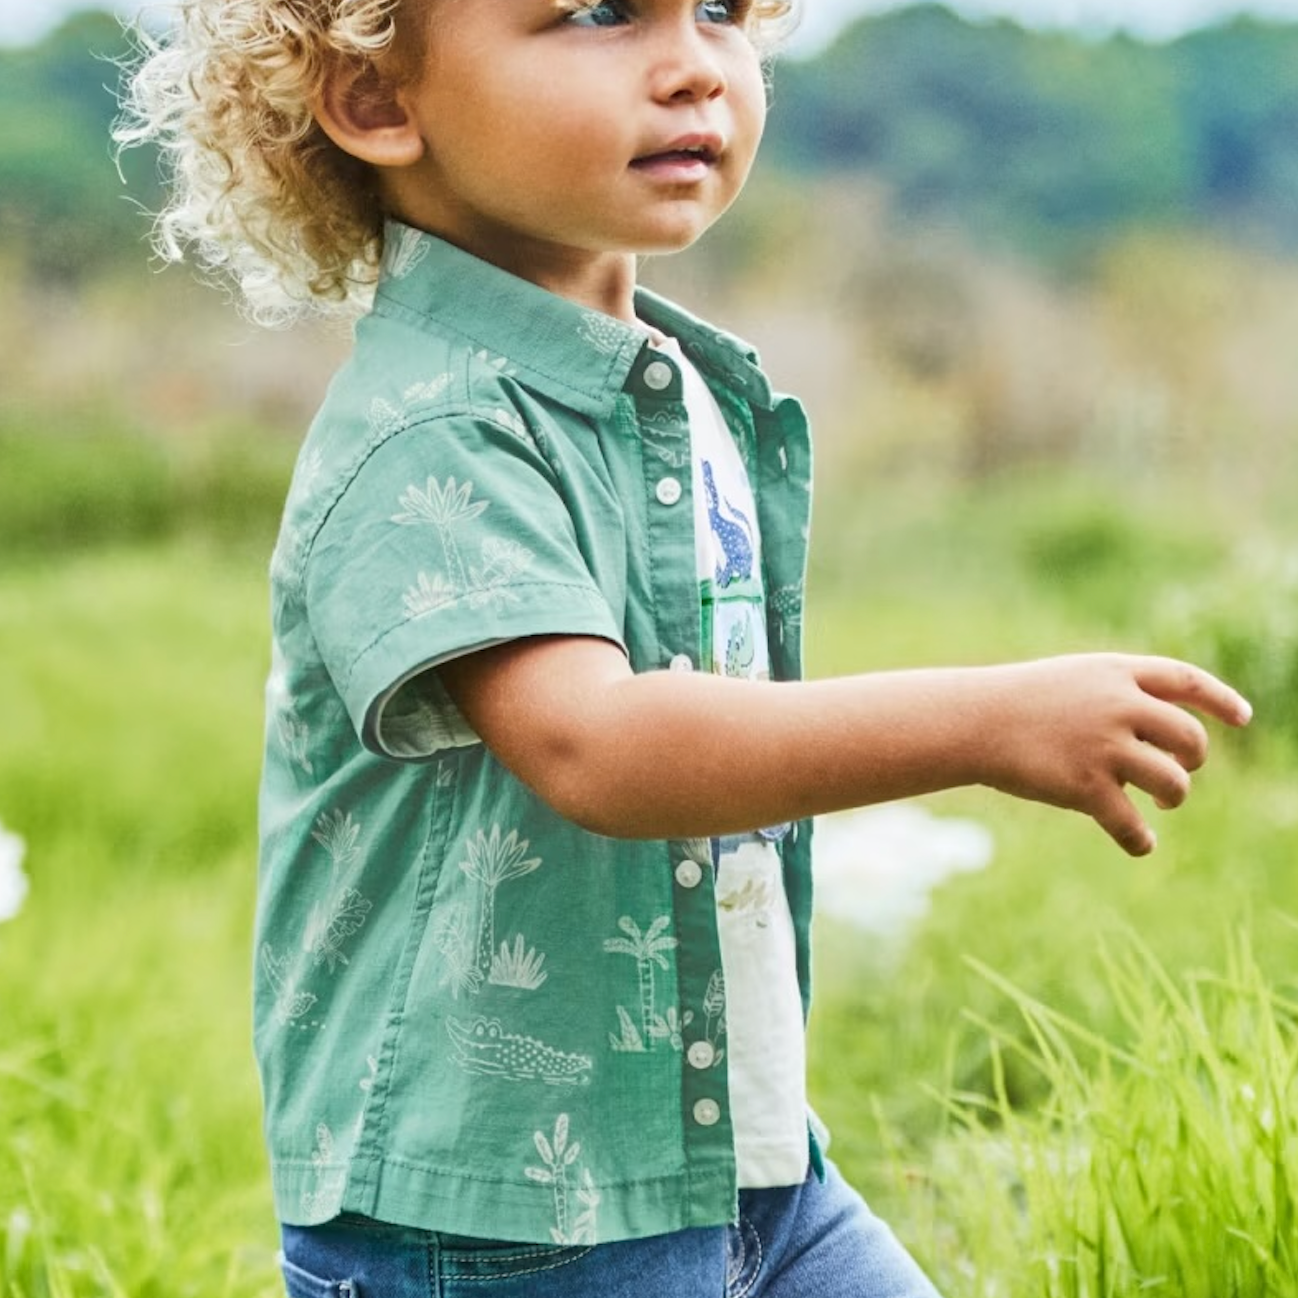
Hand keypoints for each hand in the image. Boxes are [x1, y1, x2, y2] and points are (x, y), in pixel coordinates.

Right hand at [977, 654, 1251, 855]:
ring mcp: (1103, 747)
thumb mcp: (1072, 681)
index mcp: (1115, 673)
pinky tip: (1139, 843)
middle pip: (1189, 738)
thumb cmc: (1018, 702)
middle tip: (1174, 774)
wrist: (971, 721)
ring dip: (1173, 796)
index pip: (1185, 680)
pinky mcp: (1085, 788)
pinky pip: (1132, 825)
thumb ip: (1119, 694)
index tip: (1243, 718)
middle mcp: (1118, 706)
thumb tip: (1169, 731)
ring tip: (1159, 802)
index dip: (1220, 699)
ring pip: (1173, 782)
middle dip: (1191, 760)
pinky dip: (1140, 839)